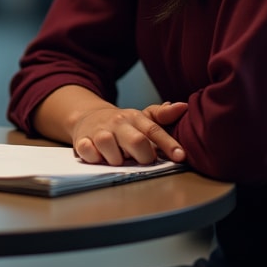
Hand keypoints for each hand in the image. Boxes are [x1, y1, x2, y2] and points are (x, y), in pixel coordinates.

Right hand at [71, 101, 186, 165]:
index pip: (154, 130)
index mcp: (135, 118)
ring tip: (118, 159)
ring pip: (108, 144)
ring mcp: (99, 131)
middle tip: (141, 160)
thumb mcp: (142, 117)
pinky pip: (87, 150)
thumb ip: (163, 115)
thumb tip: (184, 106)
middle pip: (136, 141)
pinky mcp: (82, 140)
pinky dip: (93, 156)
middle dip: (143, 156)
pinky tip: (98, 156)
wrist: (88, 116)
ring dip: (116, 158)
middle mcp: (117, 123)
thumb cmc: (122, 124)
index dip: (169, 144)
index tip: (181, 156)